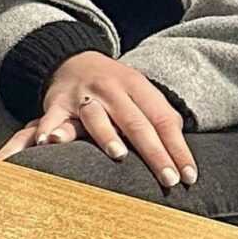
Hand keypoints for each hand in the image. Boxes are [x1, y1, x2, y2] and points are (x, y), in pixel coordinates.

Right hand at [0, 51, 195, 189]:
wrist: (73, 59)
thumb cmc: (115, 87)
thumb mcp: (140, 92)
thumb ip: (159, 117)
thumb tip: (181, 153)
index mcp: (136, 85)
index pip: (162, 119)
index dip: (177, 148)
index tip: (188, 177)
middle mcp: (110, 89)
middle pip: (135, 122)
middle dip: (154, 152)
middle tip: (169, 179)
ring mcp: (83, 95)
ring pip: (96, 116)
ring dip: (106, 135)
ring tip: (119, 155)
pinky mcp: (57, 103)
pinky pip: (52, 118)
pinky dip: (50, 129)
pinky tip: (48, 142)